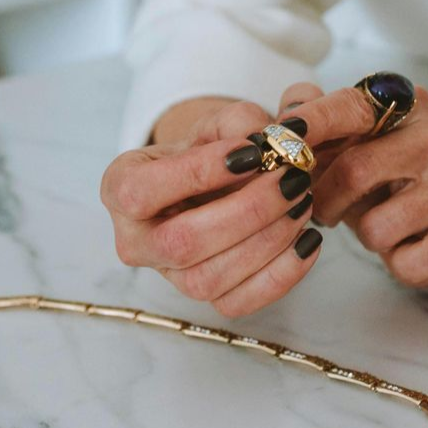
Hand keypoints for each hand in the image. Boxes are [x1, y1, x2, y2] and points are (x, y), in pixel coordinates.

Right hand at [102, 99, 320, 316]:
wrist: (216, 183)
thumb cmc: (211, 150)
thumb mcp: (219, 124)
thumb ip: (241, 124)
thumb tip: (273, 144)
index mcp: (120, 188)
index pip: (144, 191)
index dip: (199, 174)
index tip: (254, 153)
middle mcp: (135, 242)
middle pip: (182, 242)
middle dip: (247, 212)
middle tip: (292, 181)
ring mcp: (168, 276)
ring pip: (209, 278)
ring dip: (267, 241)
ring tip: (303, 203)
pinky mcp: (204, 298)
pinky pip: (238, 303)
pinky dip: (282, 275)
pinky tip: (308, 239)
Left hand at [282, 84, 427, 285]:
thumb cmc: (400, 182)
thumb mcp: (357, 147)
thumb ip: (317, 127)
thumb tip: (278, 121)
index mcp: (409, 104)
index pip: (347, 107)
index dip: (305, 127)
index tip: (274, 144)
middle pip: (354, 170)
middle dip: (324, 201)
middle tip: (320, 212)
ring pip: (376, 226)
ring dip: (367, 236)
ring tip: (386, 226)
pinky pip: (406, 260)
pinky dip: (398, 262)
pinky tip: (413, 245)